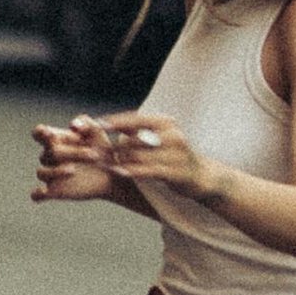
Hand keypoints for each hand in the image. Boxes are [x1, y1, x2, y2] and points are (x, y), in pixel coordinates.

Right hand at [31, 119, 133, 205]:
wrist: (113, 174)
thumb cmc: (102, 149)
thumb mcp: (97, 132)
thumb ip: (86, 122)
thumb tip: (72, 125)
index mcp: (57, 139)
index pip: (38, 133)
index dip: (40, 133)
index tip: (51, 134)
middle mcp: (50, 156)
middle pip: (49, 153)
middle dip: (70, 153)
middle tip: (93, 155)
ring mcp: (51, 174)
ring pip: (41, 172)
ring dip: (55, 171)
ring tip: (73, 170)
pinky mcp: (55, 191)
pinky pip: (37, 194)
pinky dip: (38, 193)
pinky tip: (45, 192)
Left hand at [74, 110, 212, 197]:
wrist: (202, 176)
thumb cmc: (175, 156)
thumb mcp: (160, 138)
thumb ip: (139, 132)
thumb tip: (110, 123)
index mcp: (167, 123)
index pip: (137, 119)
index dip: (116, 121)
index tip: (97, 124)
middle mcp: (173, 135)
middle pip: (136, 138)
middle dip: (113, 145)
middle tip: (93, 150)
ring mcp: (176, 153)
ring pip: (140, 155)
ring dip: (119, 160)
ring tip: (102, 163)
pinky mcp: (177, 171)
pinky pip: (149, 170)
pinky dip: (133, 171)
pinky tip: (119, 172)